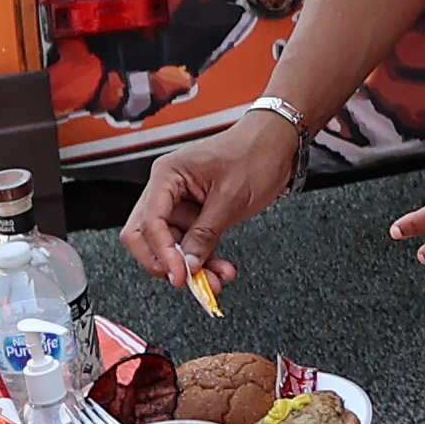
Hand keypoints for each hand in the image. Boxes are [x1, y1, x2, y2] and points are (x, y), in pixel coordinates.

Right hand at [125, 116, 303, 286]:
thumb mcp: (230, 199)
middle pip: (146, 234)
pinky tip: (220, 268)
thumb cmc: (255, 154)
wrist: (278, 142)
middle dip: (166, 262)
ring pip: (171, 243)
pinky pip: (189, 241)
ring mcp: (180, 201)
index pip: (149, 221)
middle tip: (187, 281)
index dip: (161, 253)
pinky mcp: (195, 212)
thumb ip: (205, 234)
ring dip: (190, 264)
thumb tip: (188, 264)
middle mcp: (167, 187)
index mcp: (167, 175)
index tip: (179, 274)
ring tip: (215, 280)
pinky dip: (202, 257)